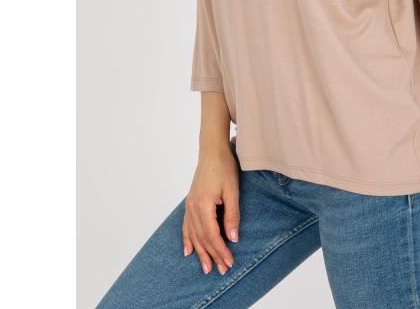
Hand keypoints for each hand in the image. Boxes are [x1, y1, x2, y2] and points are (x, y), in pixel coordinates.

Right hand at [182, 144, 239, 274]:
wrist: (212, 151)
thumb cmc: (224, 167)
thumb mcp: (232, 190)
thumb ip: (232, 214)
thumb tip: (233, 238)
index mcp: (203, 205)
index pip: (212, 235)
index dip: (221, 250)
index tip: (229, 261)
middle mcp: (193, 208)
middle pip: (202, 238)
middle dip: (212, 255)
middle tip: (222, 269)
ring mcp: (189, 206)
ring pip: (193, 235)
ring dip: (200, 252)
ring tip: (206, 267)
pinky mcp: (190, 203)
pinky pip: (186, 226)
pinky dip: (187, 240)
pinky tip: (188, 251)